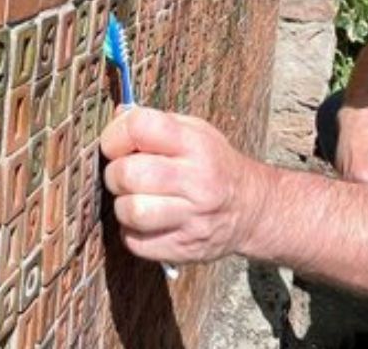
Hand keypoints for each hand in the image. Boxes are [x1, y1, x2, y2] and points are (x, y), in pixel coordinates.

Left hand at [99, 107, 268, 264]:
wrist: (251, 209)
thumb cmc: (215, 165)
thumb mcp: (196, 132)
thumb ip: (156, 124)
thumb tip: (117, 117)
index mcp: (197, 145)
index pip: (140, 127)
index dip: (117, 134)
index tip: (118, 143)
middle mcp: (197, 182)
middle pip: (128, 173)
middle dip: (115, 173)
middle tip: (126, 174)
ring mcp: (192, 219)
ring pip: (130, 211)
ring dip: (123, 205)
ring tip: (137, 199)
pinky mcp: (183, 249)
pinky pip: (136, 242)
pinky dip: (133, 232)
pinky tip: (148, 221)